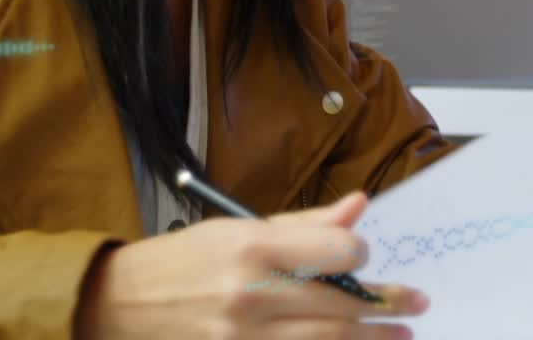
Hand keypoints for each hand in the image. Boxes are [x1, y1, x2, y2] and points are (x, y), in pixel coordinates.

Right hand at [75, 191, 425, 339]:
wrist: (117, 308)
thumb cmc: (179, 263)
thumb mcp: (235, 229)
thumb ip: (302, 224)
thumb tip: (358, 207)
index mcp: (251, 248)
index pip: (336, 250)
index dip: (358, 253)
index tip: (364, 256)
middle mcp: (250, 295)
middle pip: (339, 305)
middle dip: (385, 305)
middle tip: (415, 304)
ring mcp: (243, 338)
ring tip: (402, 336)